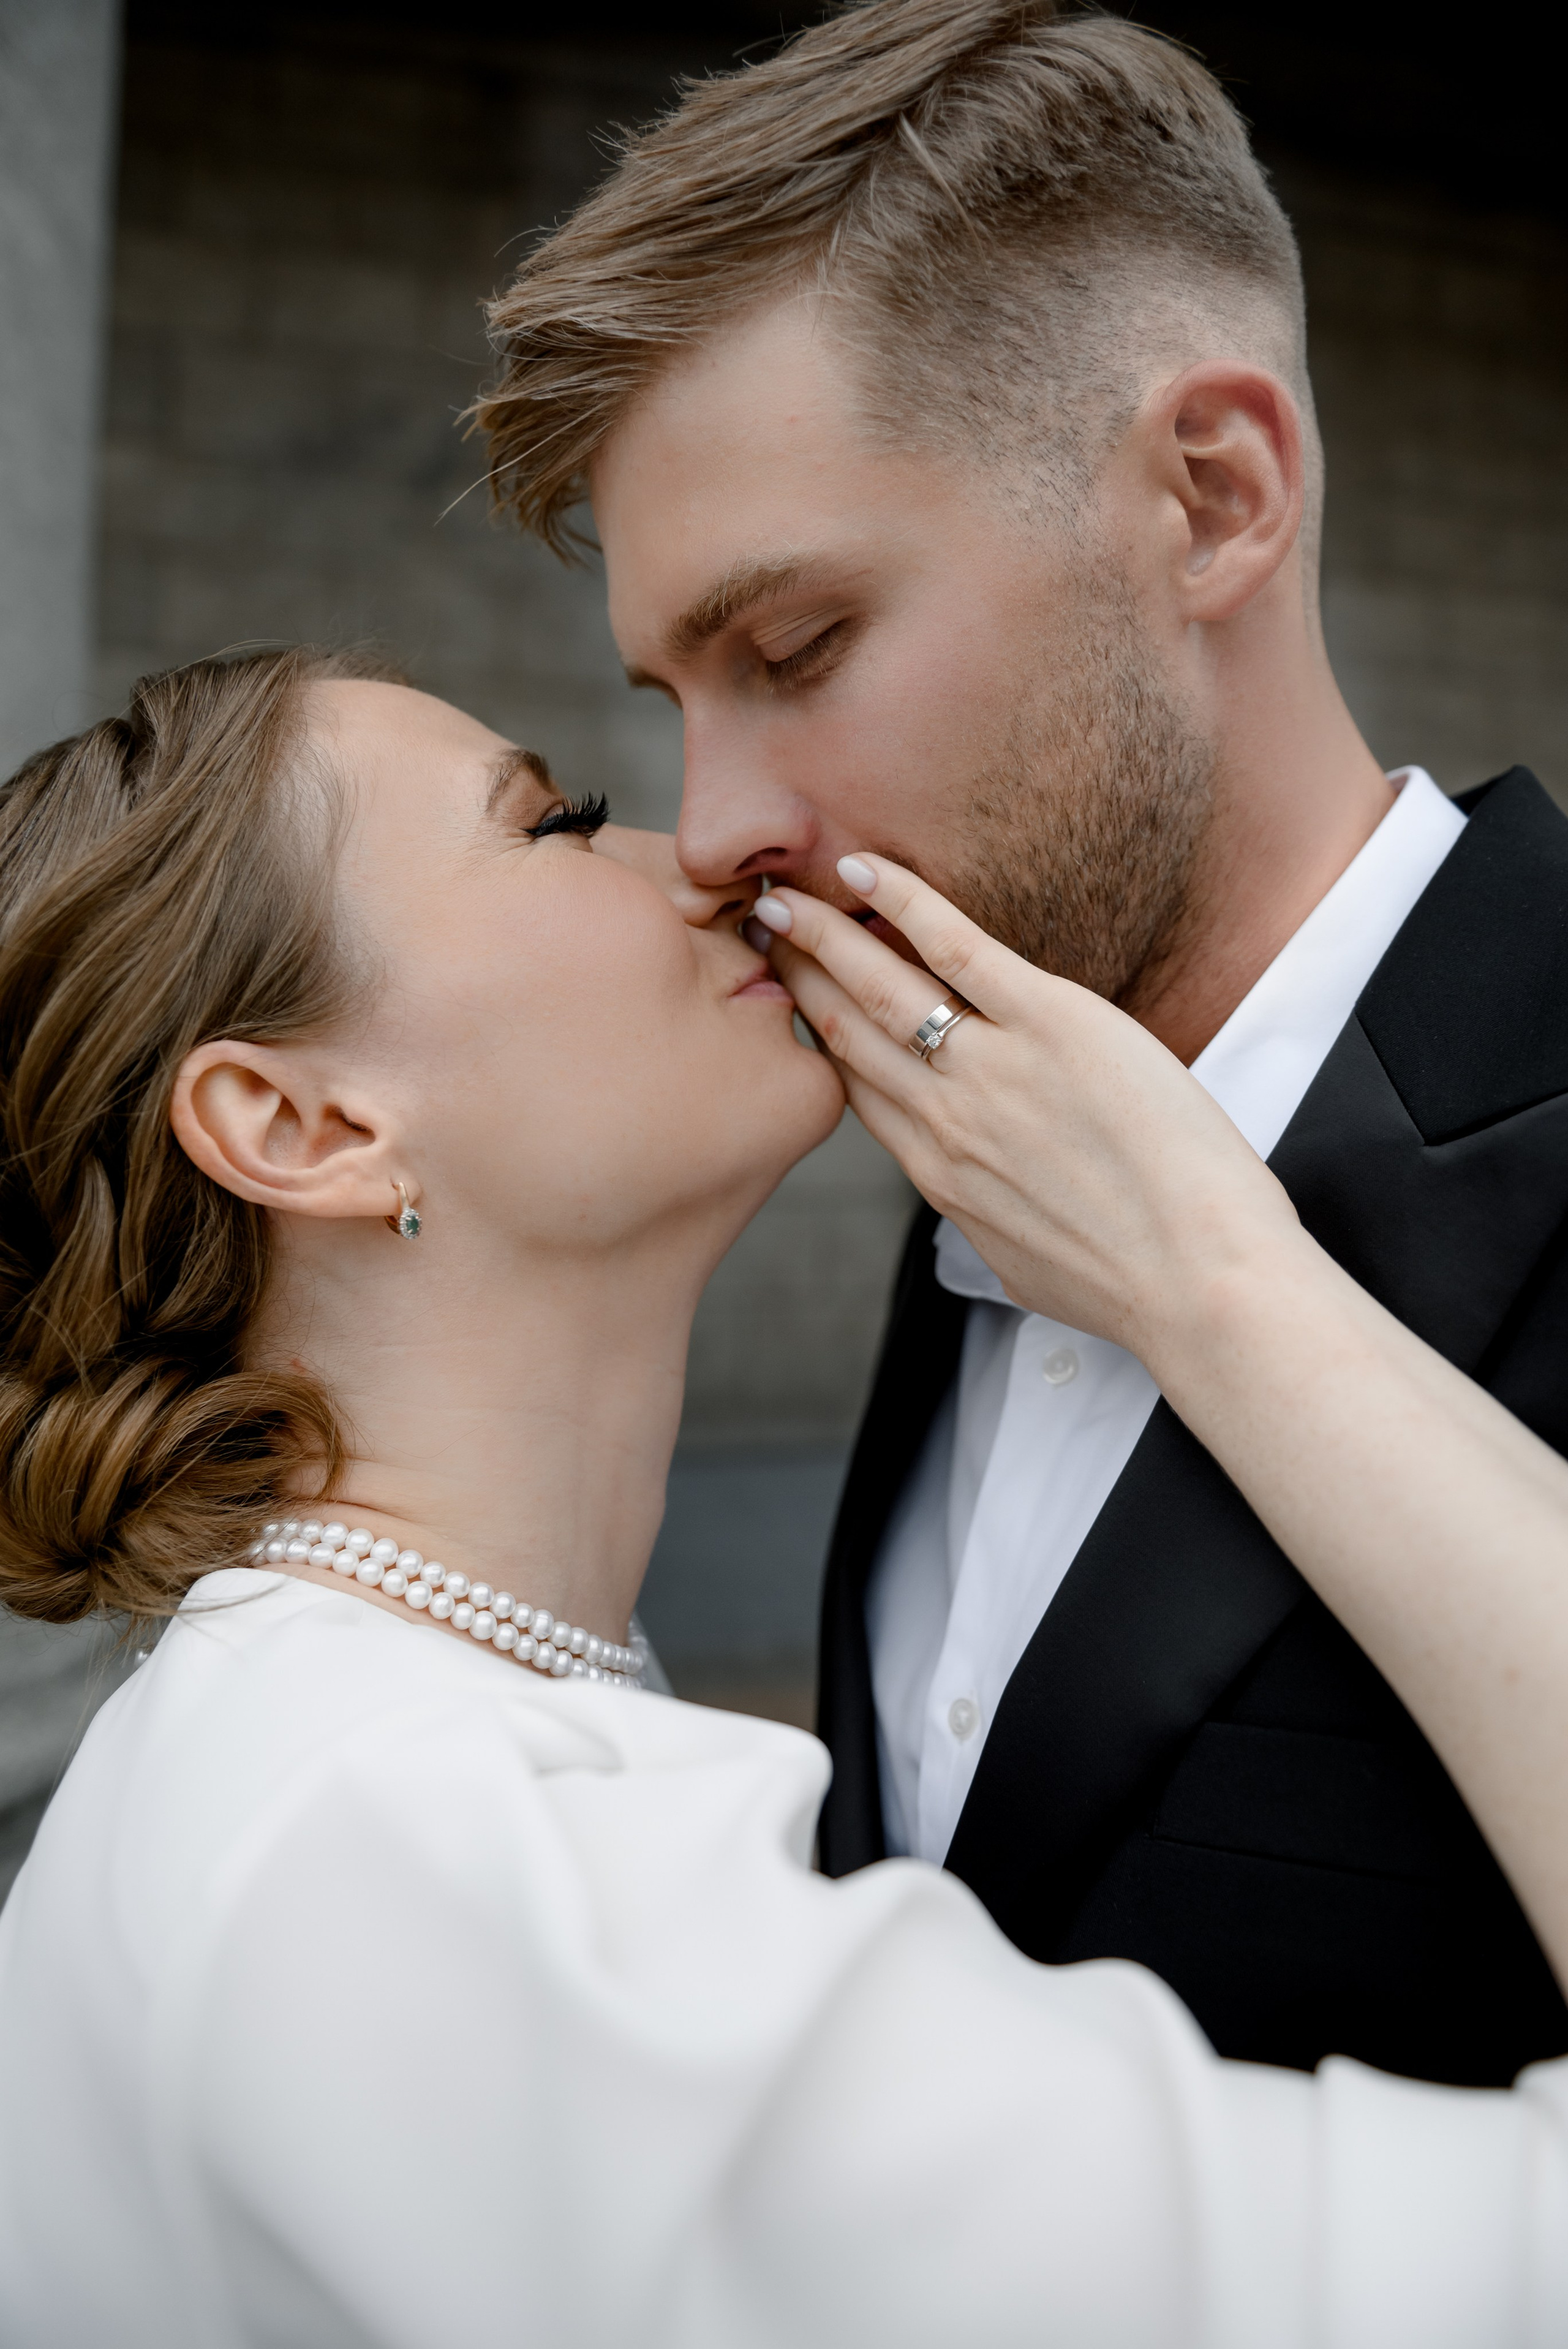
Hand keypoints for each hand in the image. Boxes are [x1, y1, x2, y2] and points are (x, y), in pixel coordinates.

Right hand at [753, 855, 1303, 1360]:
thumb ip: (987, 1219)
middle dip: (797, 973)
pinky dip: (905, 902)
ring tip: (784, 893)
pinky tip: (863, 868)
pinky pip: (957, 948)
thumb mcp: (1024, 1265)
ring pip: (881, 986)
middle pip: (847, 1030)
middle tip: (763, 924)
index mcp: (940, 1174)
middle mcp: (946, 1119)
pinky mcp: (1051, 1024)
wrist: (1198, 1281)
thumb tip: (981, 1207)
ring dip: (825, 933)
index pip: (857, 1087)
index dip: (816, 1032)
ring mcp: (992, 1068)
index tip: (792, 994)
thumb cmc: (1129, 1285)